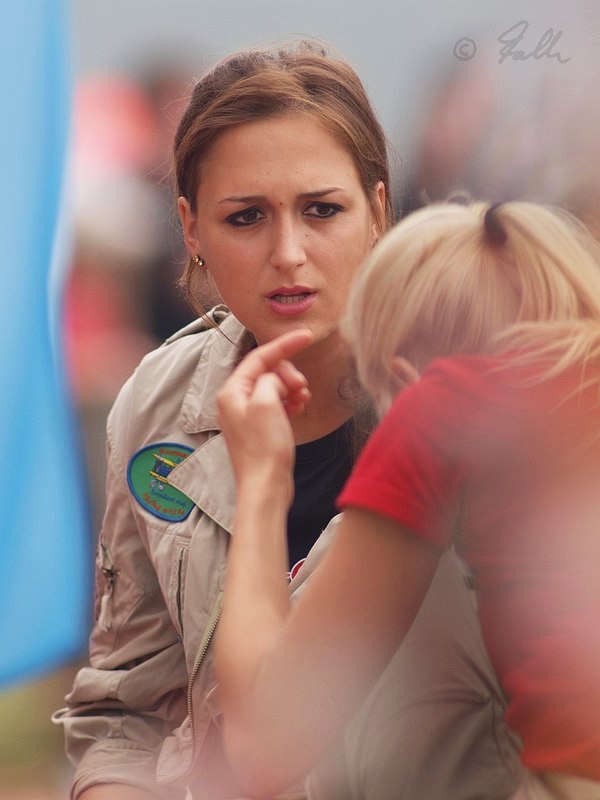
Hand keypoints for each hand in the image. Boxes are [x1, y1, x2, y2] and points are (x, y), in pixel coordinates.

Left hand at [217, 329, 312, 488]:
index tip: (306, 336)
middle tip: (301, 387)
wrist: (265, 487)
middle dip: (288, 373)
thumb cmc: (263, 448)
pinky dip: (290, 402)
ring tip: (302, 399)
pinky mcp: (260, 429)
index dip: (284, 345)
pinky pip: (277, 404)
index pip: (259, 356)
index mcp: (231, 391)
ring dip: (291, 388)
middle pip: (266, 371)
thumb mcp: (267, 403)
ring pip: (273, 387)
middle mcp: (235, 401)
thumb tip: (276, 379)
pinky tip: (299, 407)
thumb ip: (270, 379)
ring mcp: (247, 416)